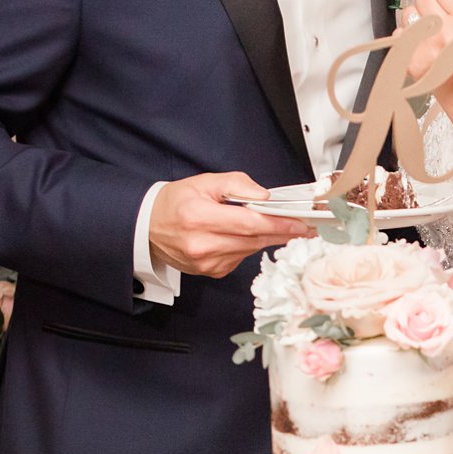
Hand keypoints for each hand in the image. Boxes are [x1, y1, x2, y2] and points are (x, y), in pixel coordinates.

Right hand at [147, 172, 313, 278]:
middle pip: (253, 238)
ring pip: (250, 249)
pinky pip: (240, 258)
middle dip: (281, 231)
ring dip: (265, 237)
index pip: (249, 222)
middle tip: (304, 226)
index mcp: (199, 217)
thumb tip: (264, 196)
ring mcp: (206, 262)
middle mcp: (202, 243)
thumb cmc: (176, 202)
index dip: (279, 223)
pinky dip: (247, 246)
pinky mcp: (210, 271)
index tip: (301, 223)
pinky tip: (240, 235)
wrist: (148, 227)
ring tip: (277, 225)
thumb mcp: (203, 182)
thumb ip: (236, 184)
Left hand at [400, 0, 452, 85]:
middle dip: (431, 6)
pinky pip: (400, 33)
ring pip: (409, 13)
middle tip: (443, 22)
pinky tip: (423, 45)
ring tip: (432, 33)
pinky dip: (408, 37)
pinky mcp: (414, 62)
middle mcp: (448, 34)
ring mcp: (429, 49)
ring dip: (418, 19)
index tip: (451, 6)